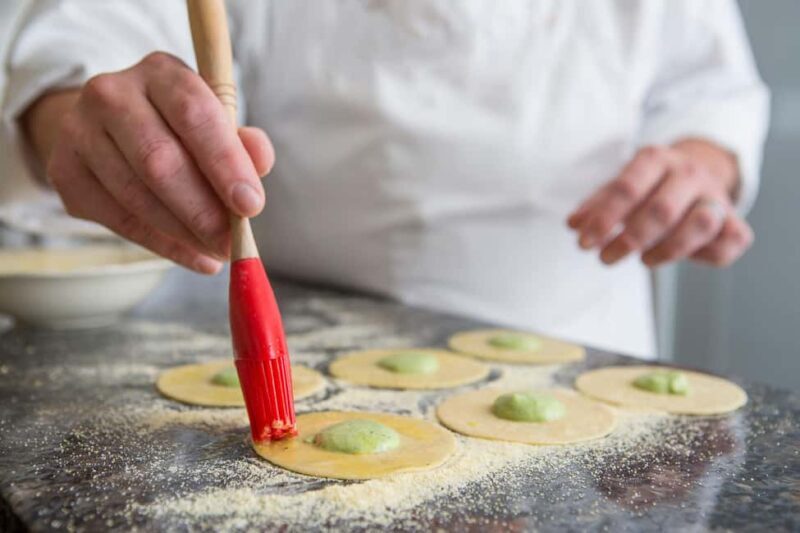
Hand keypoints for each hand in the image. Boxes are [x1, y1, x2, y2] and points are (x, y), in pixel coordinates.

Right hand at [32, 52, 273, 273]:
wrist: (109, 128)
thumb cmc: (180, 129)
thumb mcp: (217, 123)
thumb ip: (243, 143)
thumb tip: (261, 162)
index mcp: (160, 73)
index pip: (194, 114)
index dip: (225, 163)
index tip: (251, 206)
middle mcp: (111, 94)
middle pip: (159, 159)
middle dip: (203, 210)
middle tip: (233, 243)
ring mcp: (79, 132)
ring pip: (136, 195)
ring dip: (184, 233)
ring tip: (218, 252)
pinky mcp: (65, 172)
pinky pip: (119, 220)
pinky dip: (163, 245)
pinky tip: (194, 256)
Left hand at [567, 141, 753, 267]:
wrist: (695, 172)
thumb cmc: (648, 186)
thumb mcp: (620, 187)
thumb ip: (596, 205)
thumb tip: (574, 225)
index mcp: (655, 158)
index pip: (627, 188)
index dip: (603, 219)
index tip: (583, 243)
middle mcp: (689, 173)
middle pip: (662, 210)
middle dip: (630, 239)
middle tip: (606, 257)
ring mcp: (716, 195)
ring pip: (701, 223)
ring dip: (668, 249)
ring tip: (644, 259)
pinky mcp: (735, 220)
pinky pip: (731, 240)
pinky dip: (708, 255)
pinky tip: (684, 258)